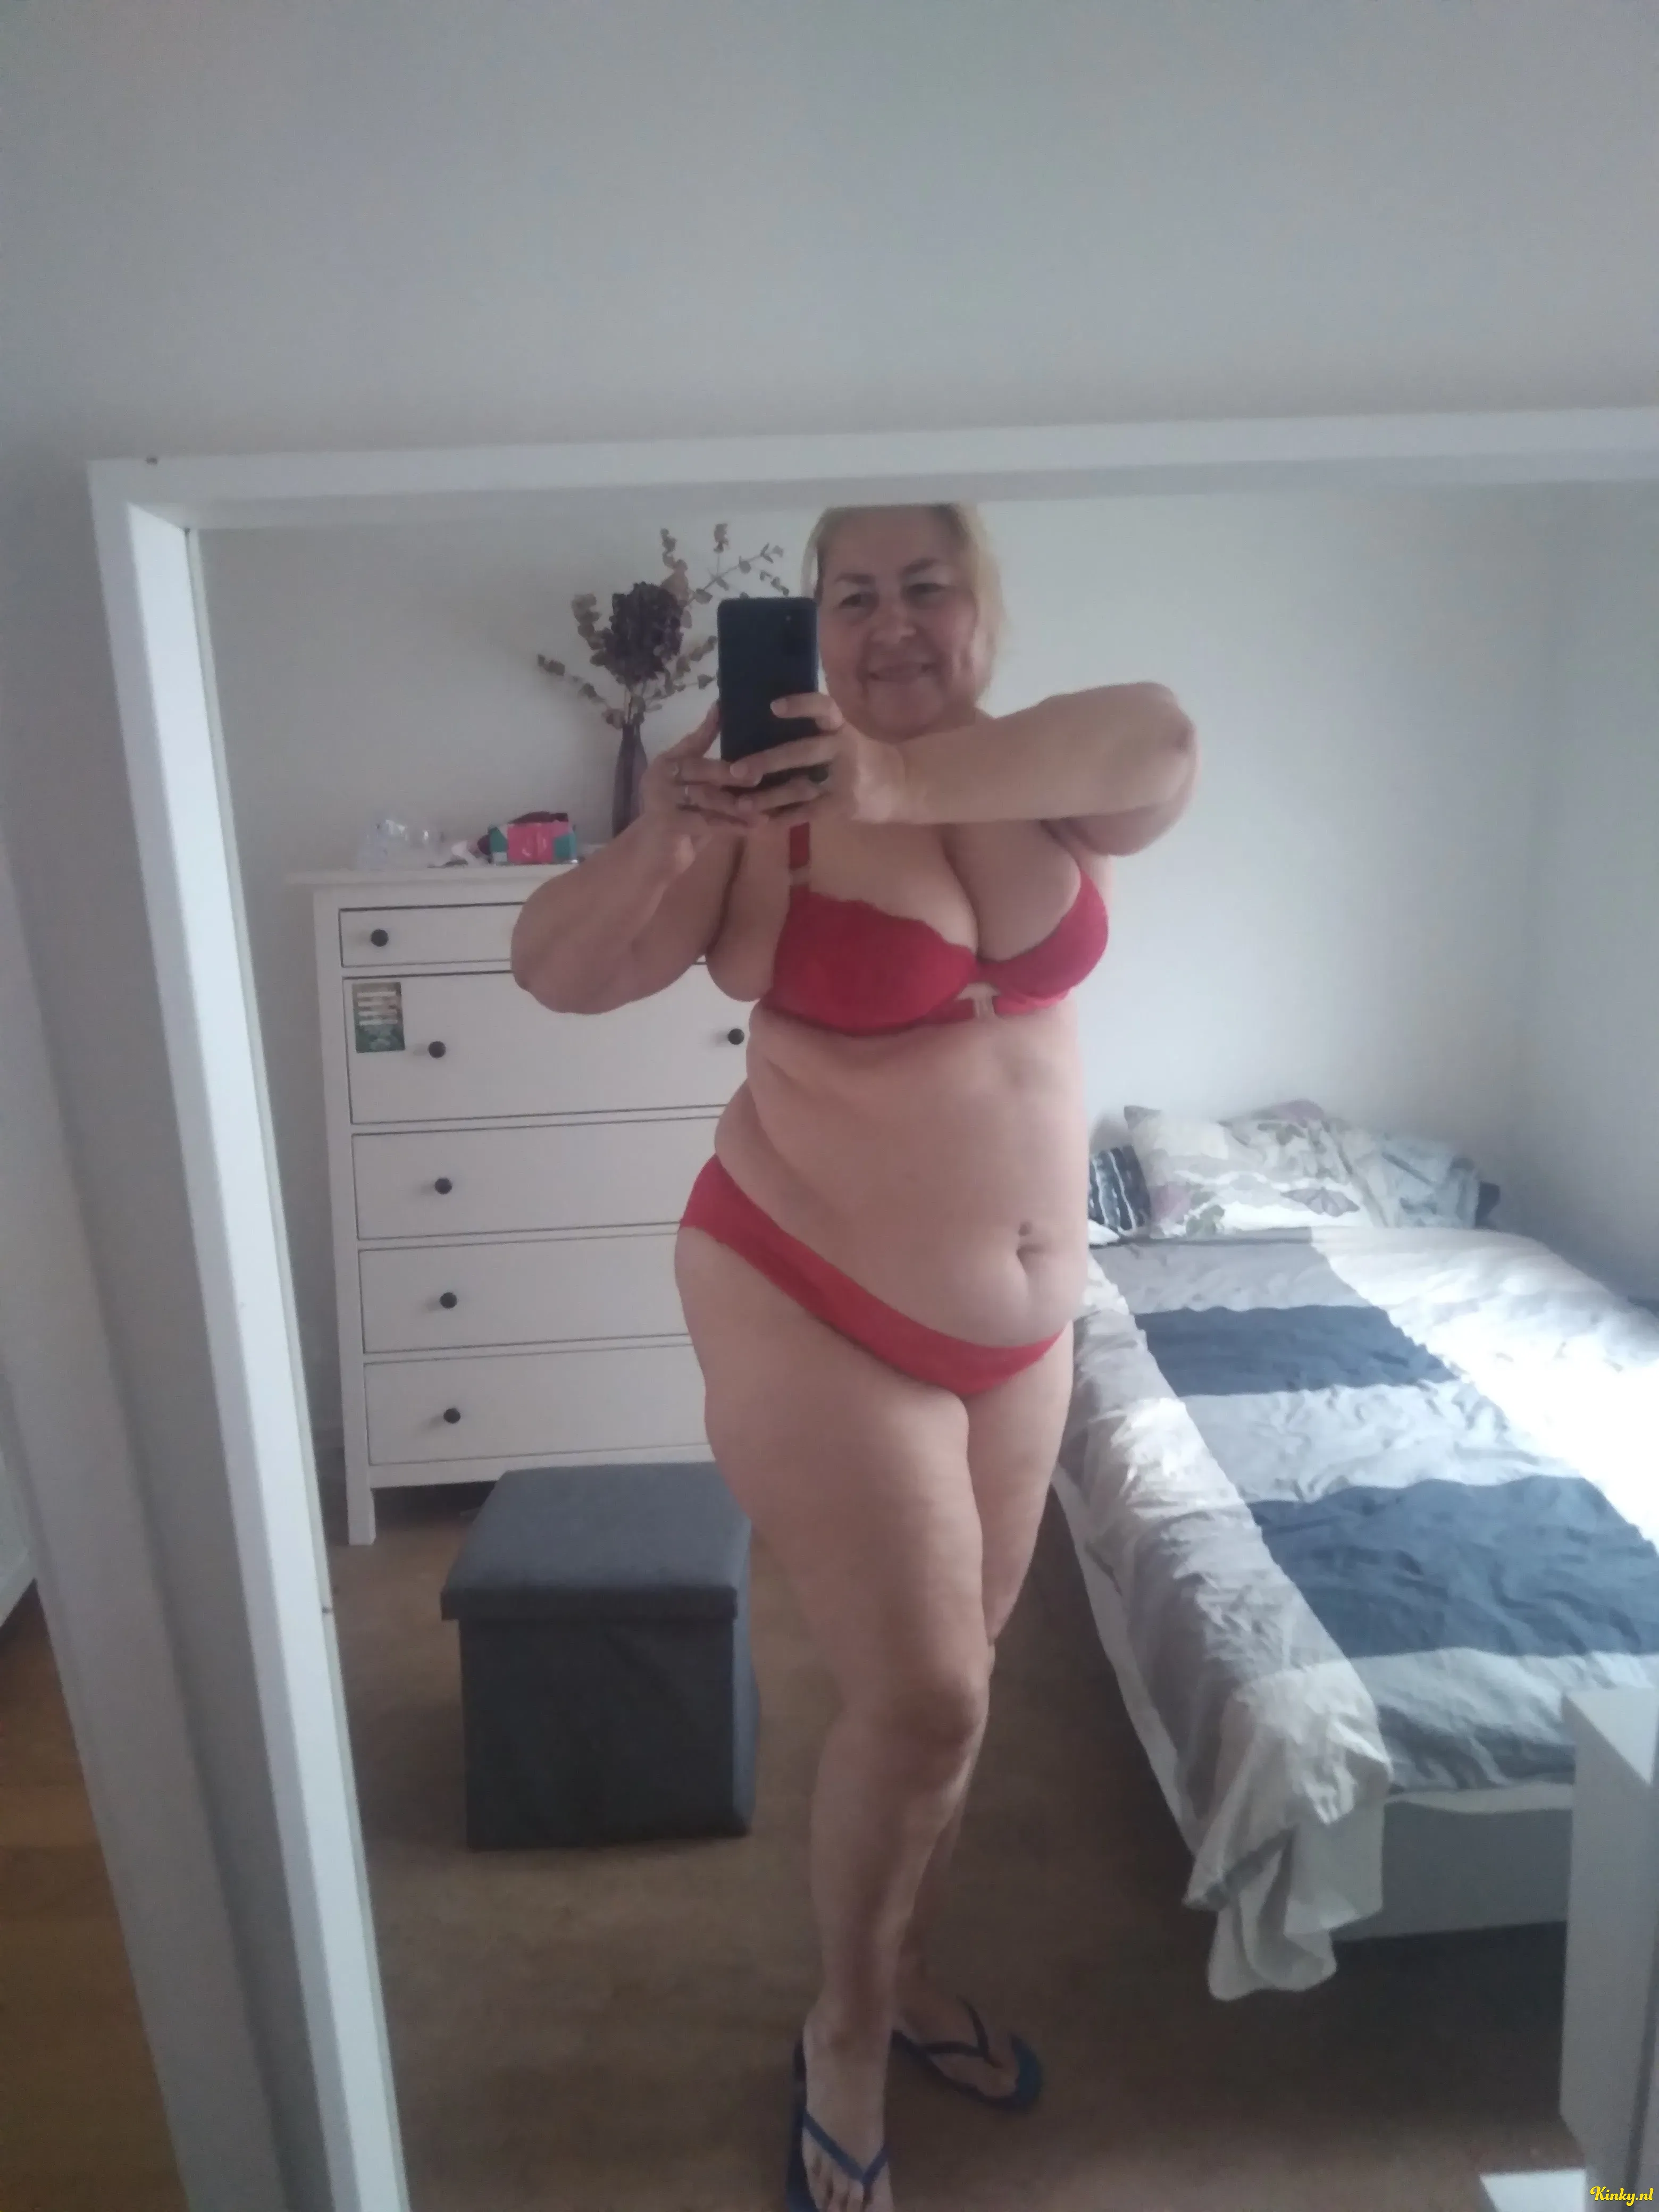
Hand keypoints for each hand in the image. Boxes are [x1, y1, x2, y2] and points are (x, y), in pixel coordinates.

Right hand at [637, 705, 754, 849]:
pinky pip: (706, 821)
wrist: (654, 857)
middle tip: (759, 774)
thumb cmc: (682, 822)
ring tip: (763, 809)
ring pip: (705, 796)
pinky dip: (731, 825)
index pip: (691, 741)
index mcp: (667, 763)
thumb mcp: (698, 793)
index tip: (725, 708)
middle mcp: (660, 776)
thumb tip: (747, 754)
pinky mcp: (667, 822)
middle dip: (730, 772)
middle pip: (699, 767)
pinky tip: (753, 827)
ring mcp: (661, 799)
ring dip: (736, 804)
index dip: (708, 726)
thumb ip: (712, 772)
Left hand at [721, 694, 909, 827]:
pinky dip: (784, 819)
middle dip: (768, 762)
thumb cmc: (861, 755)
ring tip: (740, 804)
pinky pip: (808, 813)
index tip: (772, 707)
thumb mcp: (844, 734)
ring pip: (800, 789)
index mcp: (841, 728)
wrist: (900, 784)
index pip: (823, 709)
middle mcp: (842, 751)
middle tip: (737, 770)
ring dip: (768, 798)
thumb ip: (815, 729)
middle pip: (803, 753)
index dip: (800, 706)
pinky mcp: (843, 807)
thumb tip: (764, 720)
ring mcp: (844, 781)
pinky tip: (761, 822)